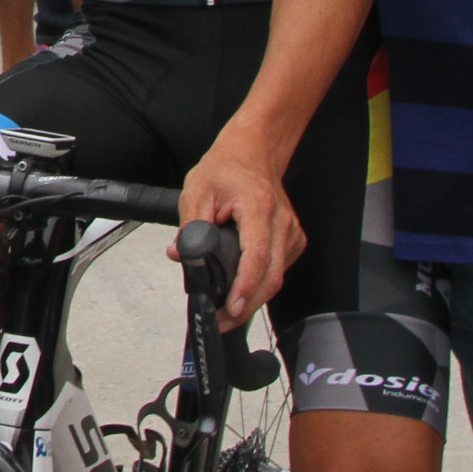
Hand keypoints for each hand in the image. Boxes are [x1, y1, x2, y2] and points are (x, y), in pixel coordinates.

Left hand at [176, 135, 305, 330]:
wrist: (253, 151)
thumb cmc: (226, 166)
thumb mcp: (196, 190)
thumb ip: (188, 226)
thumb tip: (179, 256)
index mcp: (258, 207)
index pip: (257, 256)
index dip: (244, 287)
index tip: (231, 309)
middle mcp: (282, 222)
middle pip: (271, 277)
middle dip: (246, 305)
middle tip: (221, 320)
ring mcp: (291, 232)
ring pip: (277, 279)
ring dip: (253, 298)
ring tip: (227, 310)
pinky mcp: (293, 240)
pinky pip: (278, 271)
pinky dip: (260, 284)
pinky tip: (242, 290)